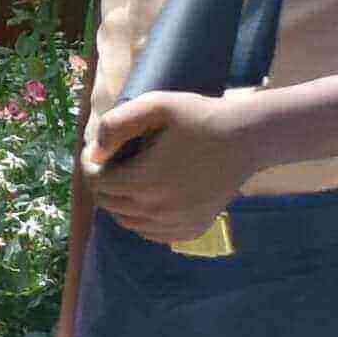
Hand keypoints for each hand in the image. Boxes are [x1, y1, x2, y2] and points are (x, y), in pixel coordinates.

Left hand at [83, 84, 273, 244]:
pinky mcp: (191, 230)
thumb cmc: (200, 117)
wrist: (246, 139)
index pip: (97, 182)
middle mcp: (158, 209)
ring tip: (128, 177)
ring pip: (127, 221)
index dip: (91, 165)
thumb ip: (117, 124)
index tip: (98, 150)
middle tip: (111, 162)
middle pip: (109, 204)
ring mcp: (176, 224)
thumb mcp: (157, 105)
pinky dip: (141, 218)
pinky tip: (148, 197)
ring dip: (119, 201)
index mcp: (145, 180)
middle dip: (102, 183)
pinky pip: (151, 232)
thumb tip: (95, 153)